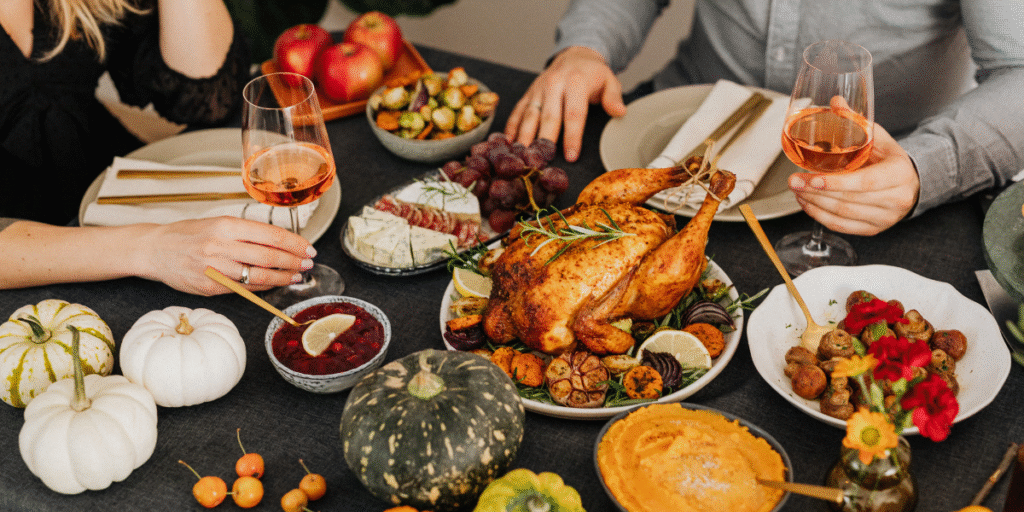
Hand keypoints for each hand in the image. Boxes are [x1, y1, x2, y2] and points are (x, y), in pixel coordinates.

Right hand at [137, 217, 313, 295]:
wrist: (154, 249)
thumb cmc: (188, 234)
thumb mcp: (217, 223)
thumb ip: (246, 233)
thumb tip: (280, 243)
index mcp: (226, 226)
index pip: (271, 235)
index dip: (295, 244)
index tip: (308, 248)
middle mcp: (221, 246)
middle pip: (269, 256)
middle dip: (294, 261)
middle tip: (307, 264)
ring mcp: (215, 268)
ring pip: (259, 276)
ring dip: (283, 278)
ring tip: (295, 276)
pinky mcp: (211, 287)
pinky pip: (244, 289)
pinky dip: (262, 287)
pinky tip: (273, 284)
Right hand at [504, 46, 626, 161]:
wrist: (575, 55)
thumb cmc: (592, 74)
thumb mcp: (609, 80)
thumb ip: (613, 97)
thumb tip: (619, 112)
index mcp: (576, 82)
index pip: (574, 114)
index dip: (572, 137)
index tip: (570, 156)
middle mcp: (554, 84)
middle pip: (549, 117)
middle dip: (545, 141)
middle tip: (542, 161)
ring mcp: (538, 90)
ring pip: (530, 116)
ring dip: (524, 137)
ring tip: (521, 156)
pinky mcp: (528, 94)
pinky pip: (518, 111)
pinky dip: (511, 127)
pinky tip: (508, 142)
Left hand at [787, 124, 919, 235]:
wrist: (911, 184)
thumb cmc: (890, 159)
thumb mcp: (879, 137)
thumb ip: (856, 121)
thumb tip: (834, 102)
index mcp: (899, 174)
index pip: (865, 182)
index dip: (836, 182)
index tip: (811, 178)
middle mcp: (896, 200)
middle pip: (848, 200)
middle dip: (815, 192)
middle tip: (793, 181)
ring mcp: (885, 219)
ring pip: (842, 215)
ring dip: (813, 204)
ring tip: (796, 190)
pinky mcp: (874, 230)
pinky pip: (841, 226)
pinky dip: (819, 216)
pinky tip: (806, 203)